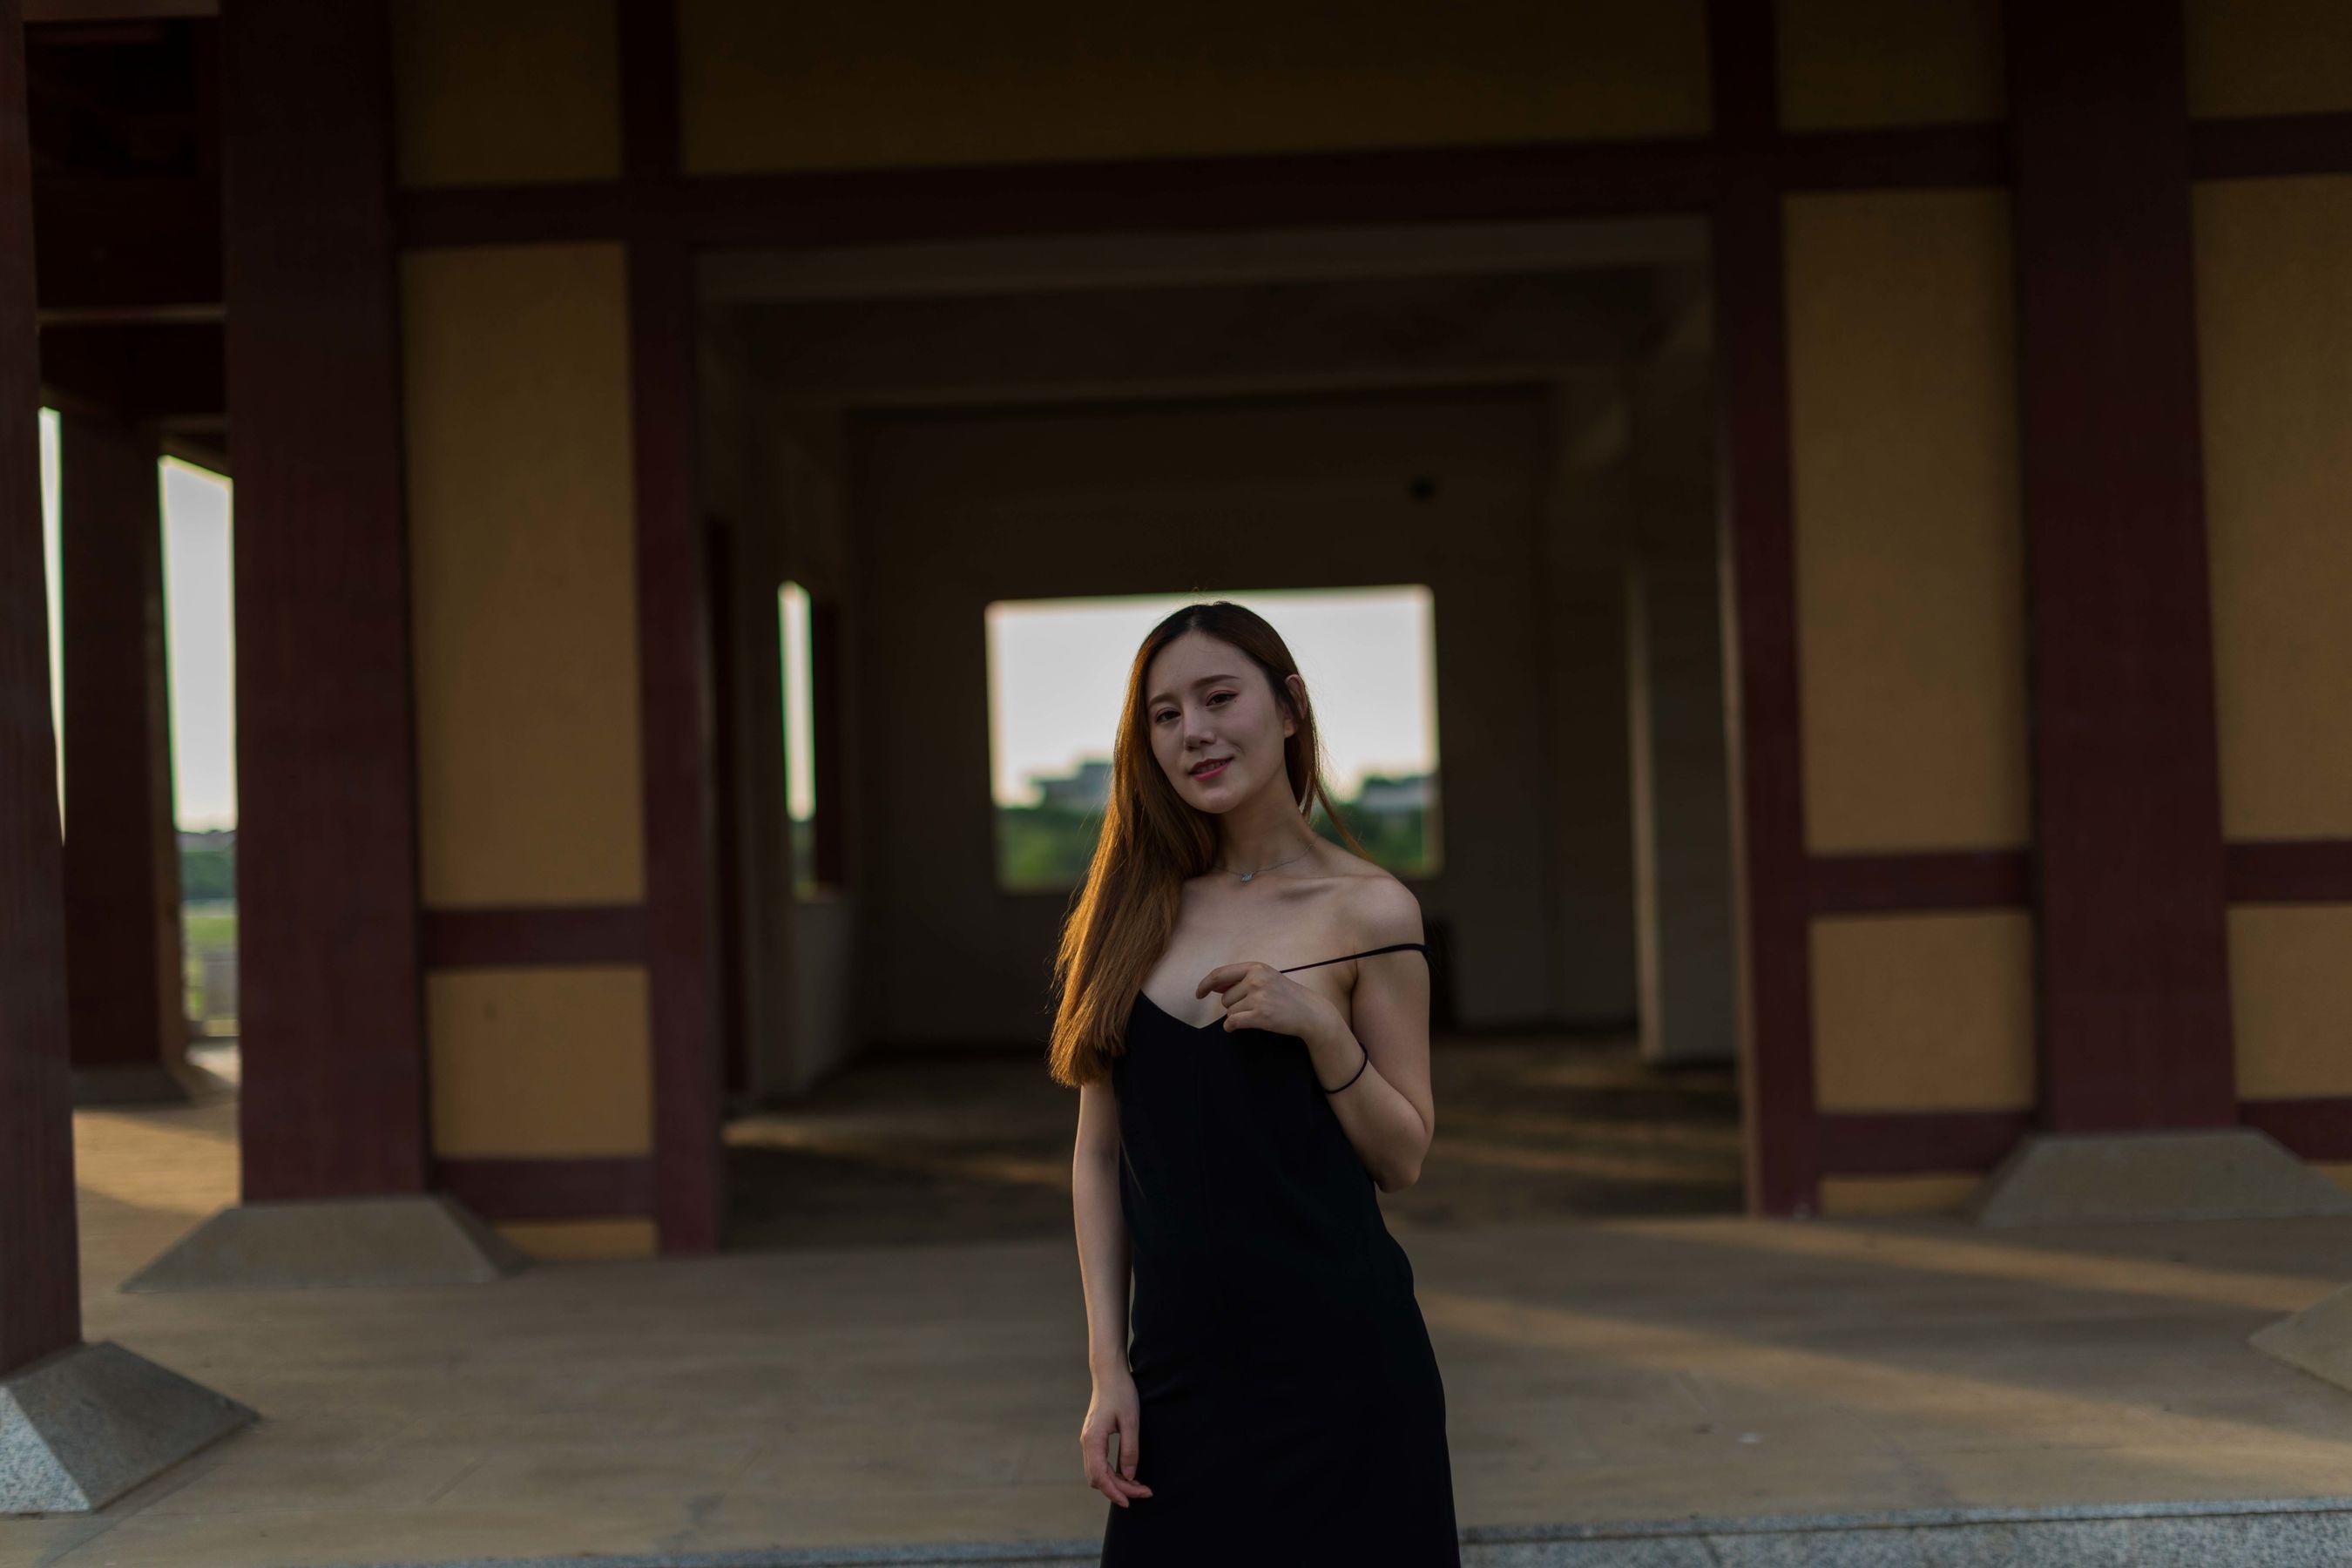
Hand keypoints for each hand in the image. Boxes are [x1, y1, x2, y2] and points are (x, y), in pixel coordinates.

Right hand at [1082, 1371, 1152, 1506]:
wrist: (1108, 1373)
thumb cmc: (1121, 1393)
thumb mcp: (1131, 1421)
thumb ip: (1130, 1450)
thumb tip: (1130, 1476)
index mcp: (1093, 1440)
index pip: (1100, 1476)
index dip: (1115, 1492)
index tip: (1131, 1502)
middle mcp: (1086, 1443)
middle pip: (1098, 1478)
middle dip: (1119, 1490)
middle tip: (1144, 1492)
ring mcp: (1088, 1440)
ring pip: (1098, 1473)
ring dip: (1116, 1482)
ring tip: (1139, 1485)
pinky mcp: (1093, 1438)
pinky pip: (1100, 1463)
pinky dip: (1113, 1473)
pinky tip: (1128, 1473)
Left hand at [1196, 960, 1342, 1041]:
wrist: (1309, 1012)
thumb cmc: (1286, 995)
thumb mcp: (1266, 979)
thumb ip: (1240, 980)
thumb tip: (1213, 986)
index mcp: (1256, 967)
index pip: (1220, 974)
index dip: (1205, 984)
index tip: (1198, 994)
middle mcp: (1256, 979)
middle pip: (1225, 998)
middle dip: (1233, 1005)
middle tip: (1254, 1007)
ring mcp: (1259, 997)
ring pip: (1229, 1011)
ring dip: (1237, 1016)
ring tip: (1257, 1014)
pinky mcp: (1260, 1015)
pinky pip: (1233, 1022)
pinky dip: (1232, 1027)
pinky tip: (1240, 1027)